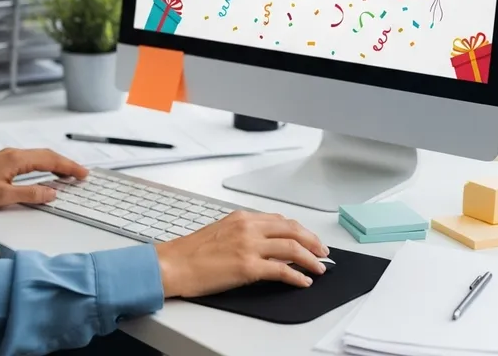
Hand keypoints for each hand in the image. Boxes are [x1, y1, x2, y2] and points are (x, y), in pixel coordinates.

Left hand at [0, 148, 87, 209]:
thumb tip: (52, 193)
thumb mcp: (3, 196)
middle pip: (47, 155)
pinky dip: (45, 164)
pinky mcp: (5, 161)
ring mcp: (9, 156)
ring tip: (70, 173)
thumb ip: (30, 194)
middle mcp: (14, 153)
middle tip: (82, 173)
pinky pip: (32, 160)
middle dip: (66, 163)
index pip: (50, 160)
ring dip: (56, 163)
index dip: (68, 166)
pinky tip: (48, 172)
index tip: (82, 173)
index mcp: (16, 159)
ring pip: (40, 156)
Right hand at [154, 210, 327, 297]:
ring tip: (319, 267)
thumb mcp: (223, 232)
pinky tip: (303, 281)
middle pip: (291, 229)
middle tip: (323, 252)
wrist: (175, 264)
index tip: (310, 239)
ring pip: (291, 247)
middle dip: (312, 241)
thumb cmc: (193, 251)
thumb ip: (246, 234)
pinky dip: (297, 275)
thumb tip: (268, 245)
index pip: (280, 220)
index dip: (300, 230)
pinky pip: (281, 270)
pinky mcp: (247, 267)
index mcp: (242, 217)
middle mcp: (248, 227)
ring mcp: (249, 246)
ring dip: (310, 258)